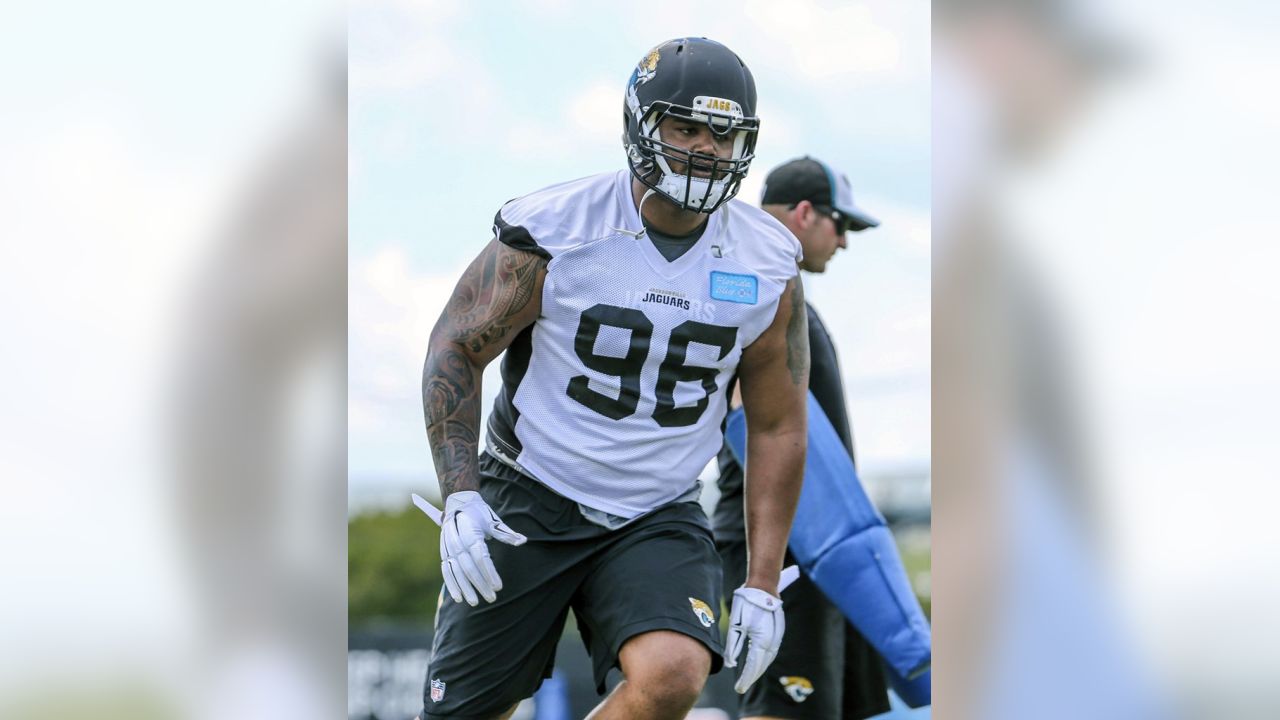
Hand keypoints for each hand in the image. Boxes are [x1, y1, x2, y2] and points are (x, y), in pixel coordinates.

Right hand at [437, 491, 526, 605]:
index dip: (489, 572)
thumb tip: (523, 541)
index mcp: (471, 532)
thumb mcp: (493, 520)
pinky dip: (451, 584)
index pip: (481, 556)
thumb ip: (506, 533)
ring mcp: (448, 547)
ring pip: (456, 571)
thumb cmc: (479, 512)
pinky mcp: (444, 552)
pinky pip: (446, 570)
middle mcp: (457, 541)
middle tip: (492, 598)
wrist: (458, 503)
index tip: (499, 586)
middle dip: (480, 584)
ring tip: (474, 602)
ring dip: (465, 588)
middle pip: (469, 567)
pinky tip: (458, 598)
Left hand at [724, 586, 784, 692]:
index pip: (753, 666)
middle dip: (752, 677)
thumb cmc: (746, 603)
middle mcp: (772, 641)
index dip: (746, 678)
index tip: (739, 688)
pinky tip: (757, 663)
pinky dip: (764, 660)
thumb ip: (733, 646)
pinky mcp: (778, 631)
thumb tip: (730, 664)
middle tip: (741, 687)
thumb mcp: (735, 624)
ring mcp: (777, 636)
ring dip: (759, 669)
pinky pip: (771, 651)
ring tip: (748, 678)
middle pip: (762, 665)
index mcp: (761, 640)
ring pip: (768, 659)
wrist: (763, 586)